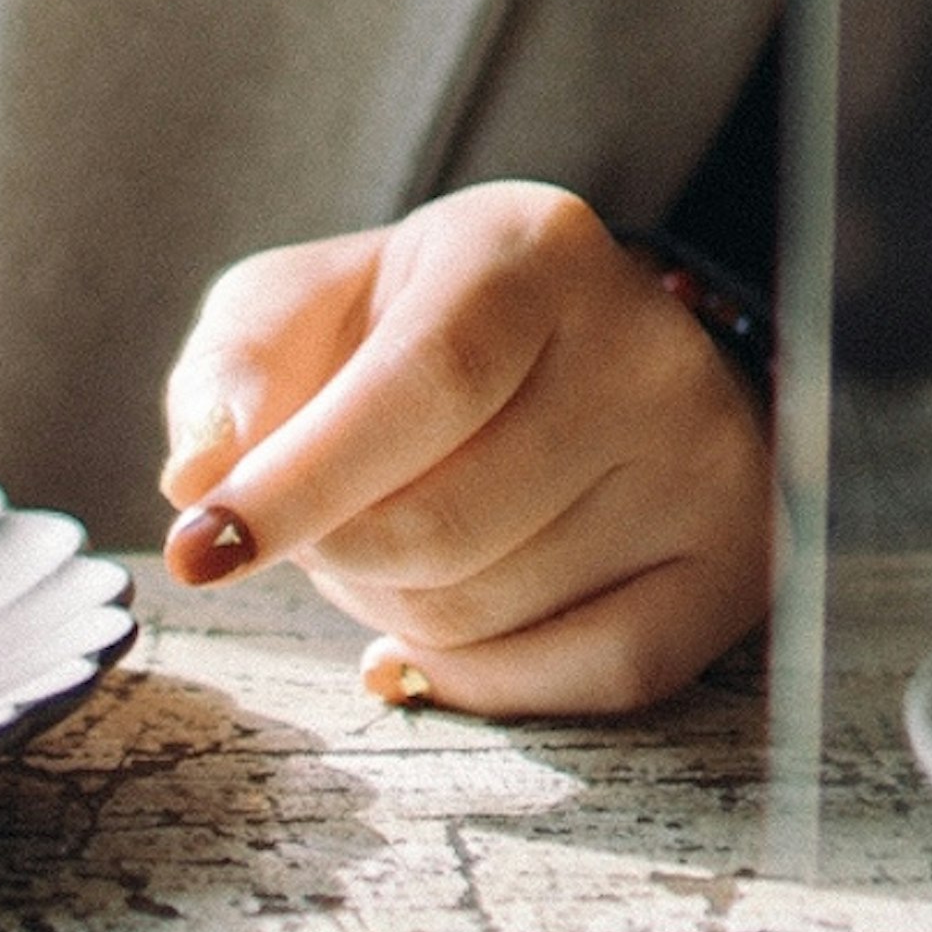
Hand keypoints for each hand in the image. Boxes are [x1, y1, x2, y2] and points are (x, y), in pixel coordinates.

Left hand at [155, 181, 768, 717]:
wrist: (555, 352)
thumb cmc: (396, 331)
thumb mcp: (296, 310)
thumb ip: (230, 373)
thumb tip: (196, 475)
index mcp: (530, 251)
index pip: (423, 384)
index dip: (302, 482)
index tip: (196, 550)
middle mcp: (644, 347)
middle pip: (443, 522)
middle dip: (334, 554)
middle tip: (312, 528)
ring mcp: (705, 458)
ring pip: (493, 608)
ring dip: (391, 608)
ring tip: (390, 541)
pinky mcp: (734, 561)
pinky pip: (589, 674)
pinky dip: (480, 679)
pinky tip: (424, 642)